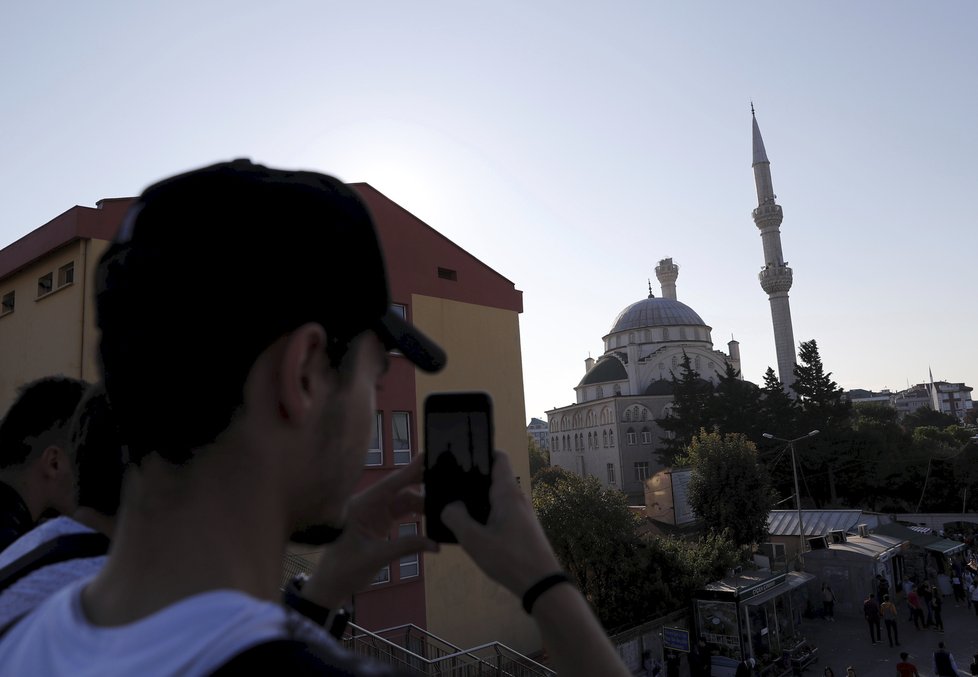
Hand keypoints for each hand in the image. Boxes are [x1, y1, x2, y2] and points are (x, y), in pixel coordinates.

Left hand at [302, 454, 438, 606]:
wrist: (330, 585)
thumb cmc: (345, 569)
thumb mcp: (375, 558)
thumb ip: (406, 547)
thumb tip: (435, 544)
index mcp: (361, 506)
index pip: (389, 484)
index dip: (409, 470)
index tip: (427, 455)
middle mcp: (368, 504)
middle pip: (398, 487)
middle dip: (420, 480)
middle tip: (446, 475)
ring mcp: (373, 512)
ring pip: (402, 499)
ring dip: (421, 501)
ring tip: (443, 502)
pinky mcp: (378, 522)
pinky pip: (400, 511)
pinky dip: (415, 512)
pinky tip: (431, 514)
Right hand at [441, 450, 560, 597]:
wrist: (542, 585)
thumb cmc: (510, 558)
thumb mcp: (474, 540)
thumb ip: (456, 518)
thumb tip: (450, 506)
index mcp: (507, 493)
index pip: (498, 458)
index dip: (481, 452)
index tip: (461, 456)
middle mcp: (517, 498)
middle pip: (494, 478)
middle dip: (472, 479)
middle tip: (448, 484)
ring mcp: (522, 514)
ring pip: (496, 498)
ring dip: (478, 500)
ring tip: (454, 506)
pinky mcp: (522, 529)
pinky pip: (500, 513)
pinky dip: (485, 515)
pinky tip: (471, 528)